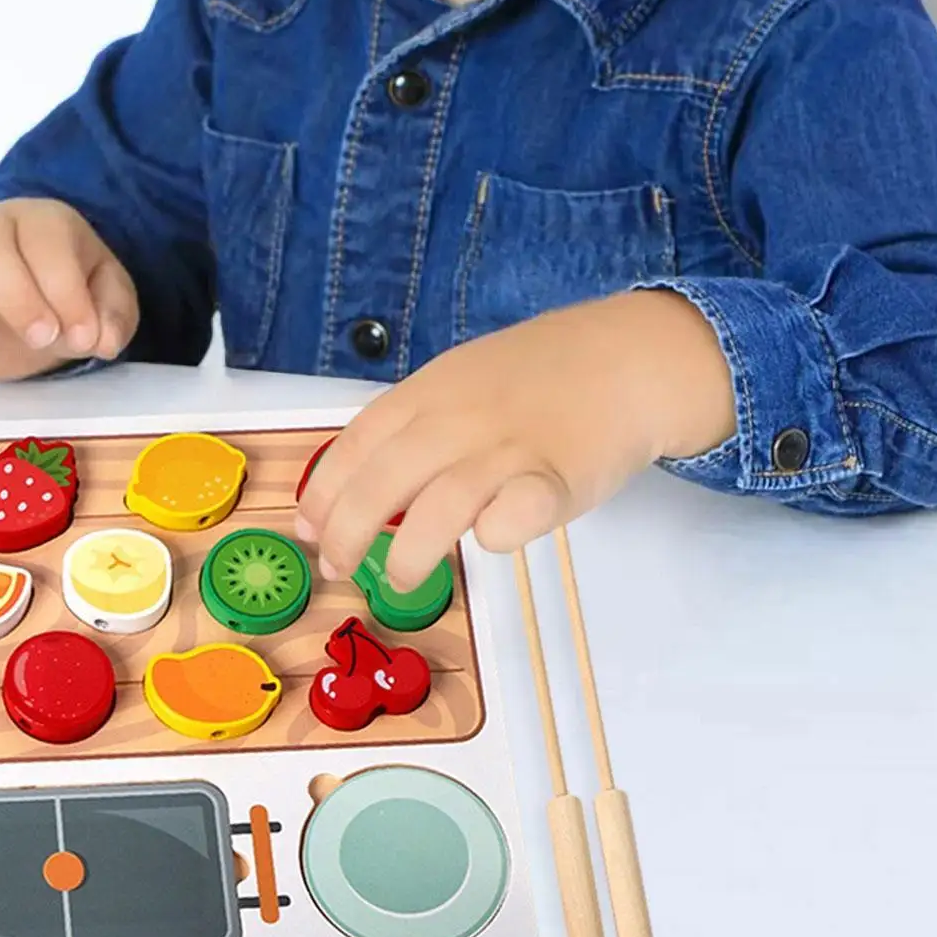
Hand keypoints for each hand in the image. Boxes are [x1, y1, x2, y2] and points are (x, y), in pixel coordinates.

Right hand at [0, 198, 139, 381]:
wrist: (33, 317)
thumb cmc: (71, 300)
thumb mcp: (108, 306)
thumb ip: (112, 316)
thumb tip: (101, 338)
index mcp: (42, 223)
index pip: (45, 238)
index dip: (64, 286)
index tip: (81, 335)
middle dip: (14, 292)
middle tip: (40, 338)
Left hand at [294, 289, 735, 590]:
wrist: (628, 356)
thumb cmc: (543, 377)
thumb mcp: (463, 381)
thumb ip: (416, 425)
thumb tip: (360, 487)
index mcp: (430, 392)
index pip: (357, 443)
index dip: (324, 492)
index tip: (308, 528)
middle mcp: (460, 419)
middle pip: (383, 479)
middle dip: (347, 531)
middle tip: (336, 568)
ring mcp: (508, 449)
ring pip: (439, 505)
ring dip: (409, 552)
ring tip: (401, 580)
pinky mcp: (557, 481)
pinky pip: (515, 515)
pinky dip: (494, 534)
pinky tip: (486, 543)